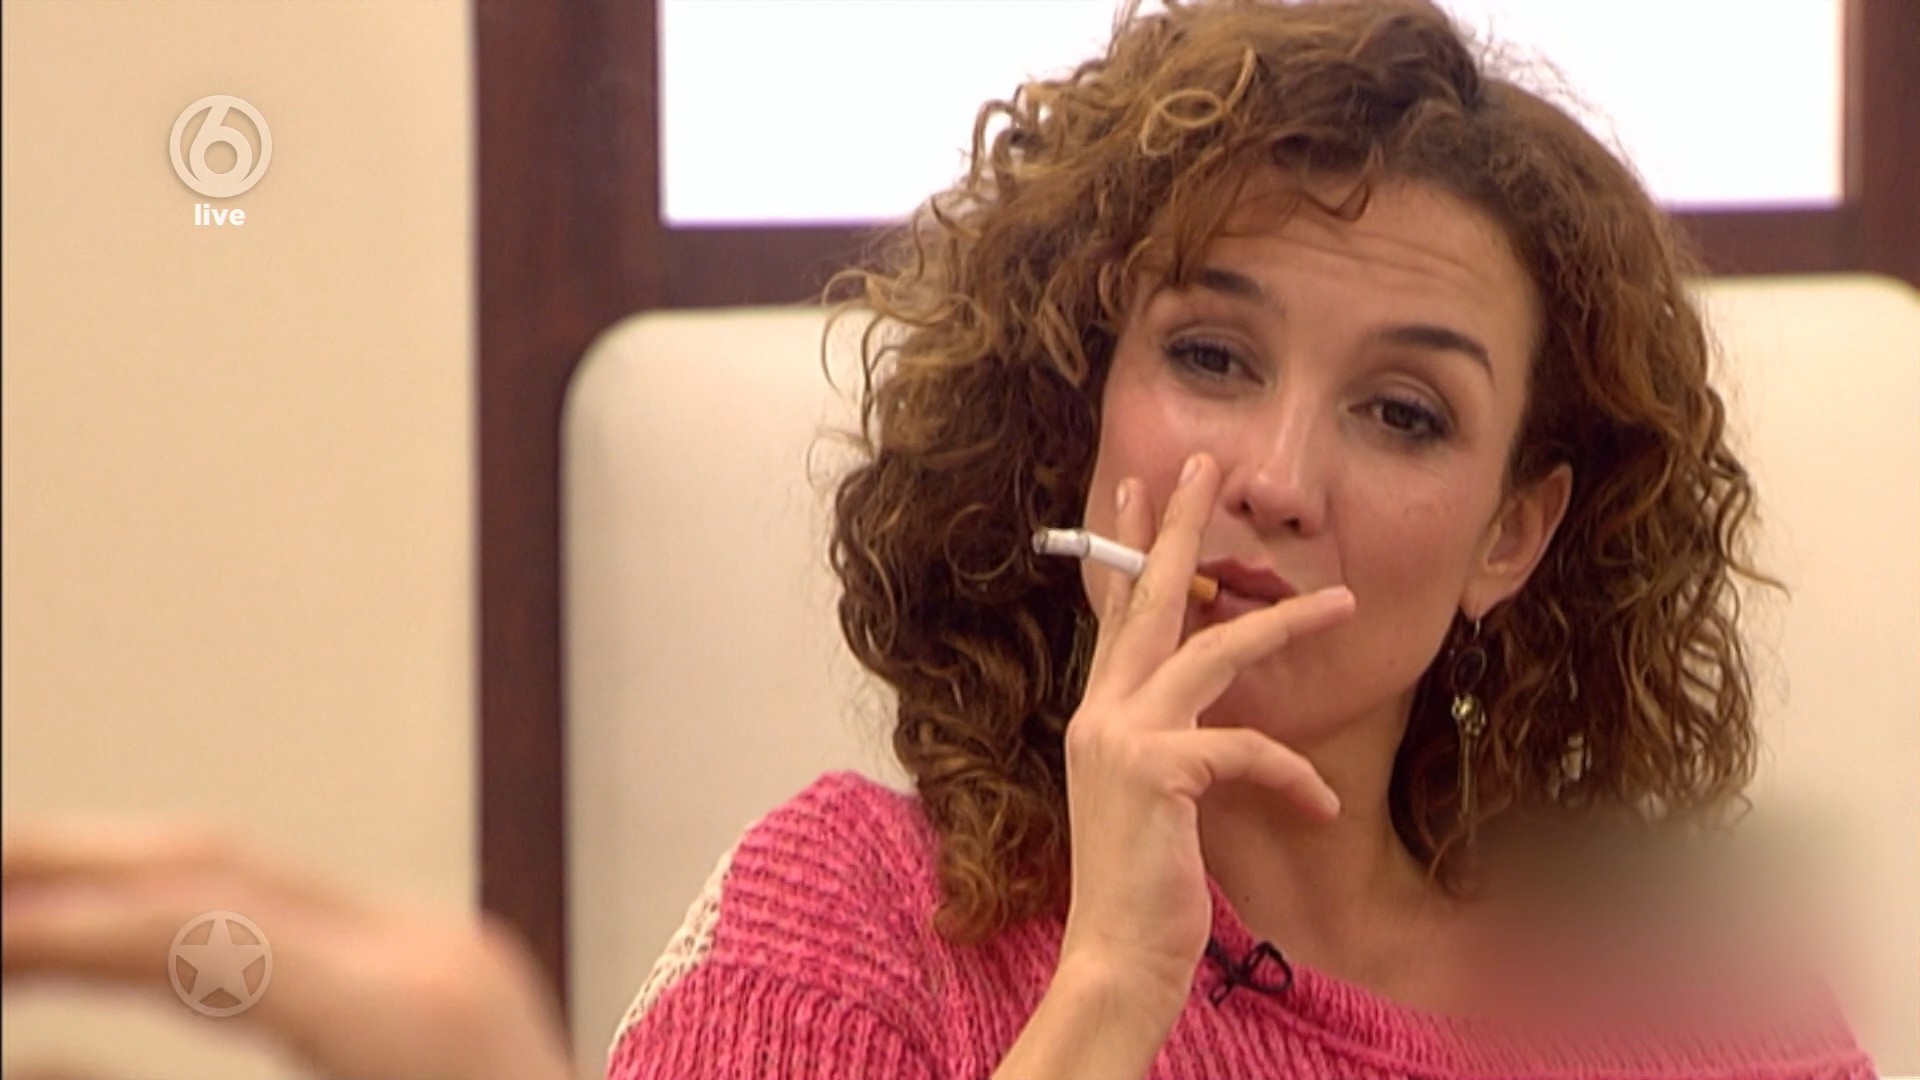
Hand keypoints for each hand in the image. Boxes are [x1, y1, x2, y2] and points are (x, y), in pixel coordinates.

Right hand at [2, 821, 573, 1079]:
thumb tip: (26, 1057)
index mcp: (410, 1017)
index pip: (193, 929)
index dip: (56, 930)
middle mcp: (438, 956)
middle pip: (216, 870)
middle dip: (66, 867)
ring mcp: (453, 953)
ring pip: (253, 881)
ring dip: (117, 886)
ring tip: (16, 908)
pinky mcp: (446, 972)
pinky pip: (298, 922)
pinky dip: (190, 926)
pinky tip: (113, 952)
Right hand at [1058, 453, 1353, 1014]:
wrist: (1117, 956)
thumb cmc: (1144, 885)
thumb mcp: (1155, 799)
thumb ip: (1172, 745)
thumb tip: (1211, 719)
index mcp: (1097, 715)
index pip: (1111, 613)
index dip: (1124, 548)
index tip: (1136, 487)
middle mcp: (1099, 713)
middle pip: (1145, 599)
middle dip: (1178, 527)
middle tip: (1206, 465)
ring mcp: (1121, 736)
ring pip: (1214, 652)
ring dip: (1285, 625)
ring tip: (1343, 602)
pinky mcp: (1156, 769)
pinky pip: (1247, 746)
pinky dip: (1291, 773)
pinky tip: (1319, 804)